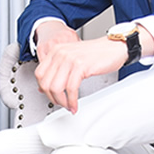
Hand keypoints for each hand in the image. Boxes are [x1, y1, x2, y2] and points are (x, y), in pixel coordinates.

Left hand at [33, 22, 153, 112]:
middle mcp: (60, 53)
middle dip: (53, 98)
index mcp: (56, 50)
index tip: (52, 96)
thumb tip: (44, 88)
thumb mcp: (71, 59)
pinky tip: (75, 104)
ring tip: (69, 106)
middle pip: (46, 83)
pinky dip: (72, 101)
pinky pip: (70, 89)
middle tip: (61, 104)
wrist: (114, 47)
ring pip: (56, 88)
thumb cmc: (96, 54)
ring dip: (63, 102)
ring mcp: (70, 59)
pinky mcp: (80, 66)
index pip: (39, 74)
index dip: (44, 90)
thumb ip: (57, 70)